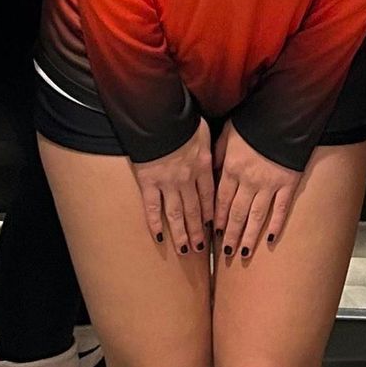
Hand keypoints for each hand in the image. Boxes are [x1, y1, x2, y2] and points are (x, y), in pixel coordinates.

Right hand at [131, 119, 214, 255]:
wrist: (159, 116)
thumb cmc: (182, 119)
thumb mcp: (205, 132)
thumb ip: (210, 148)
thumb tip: (216, 158)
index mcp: (202, 167)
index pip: (210, 196)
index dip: (211, 213)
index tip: (214, 227)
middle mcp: (187, 179)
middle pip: (194, 210)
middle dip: (198, 230)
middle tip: (201, 248)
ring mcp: (167, 183)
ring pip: (176, 214)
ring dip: (181, 234)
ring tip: (186, 250)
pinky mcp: (148, 182)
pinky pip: (152, 207)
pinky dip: (155, 223)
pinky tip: (159, 237)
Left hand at [211, 123, 301, 260]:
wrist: (283, 115)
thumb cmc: (253, 122)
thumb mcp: (228, 134)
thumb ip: (218, 155)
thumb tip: (209, 173)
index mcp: (232, 169)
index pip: (221, 200)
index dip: (217, 219)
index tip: (213, 234)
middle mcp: (249, 181)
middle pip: (237, 213)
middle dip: (230, 234)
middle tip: (225, 253)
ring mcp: (270, 184)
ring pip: (257, 216)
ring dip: (249, 236)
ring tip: (243, 253)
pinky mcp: (288, 184)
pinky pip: (280, 209)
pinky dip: (275, 225)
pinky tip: (269, 239)